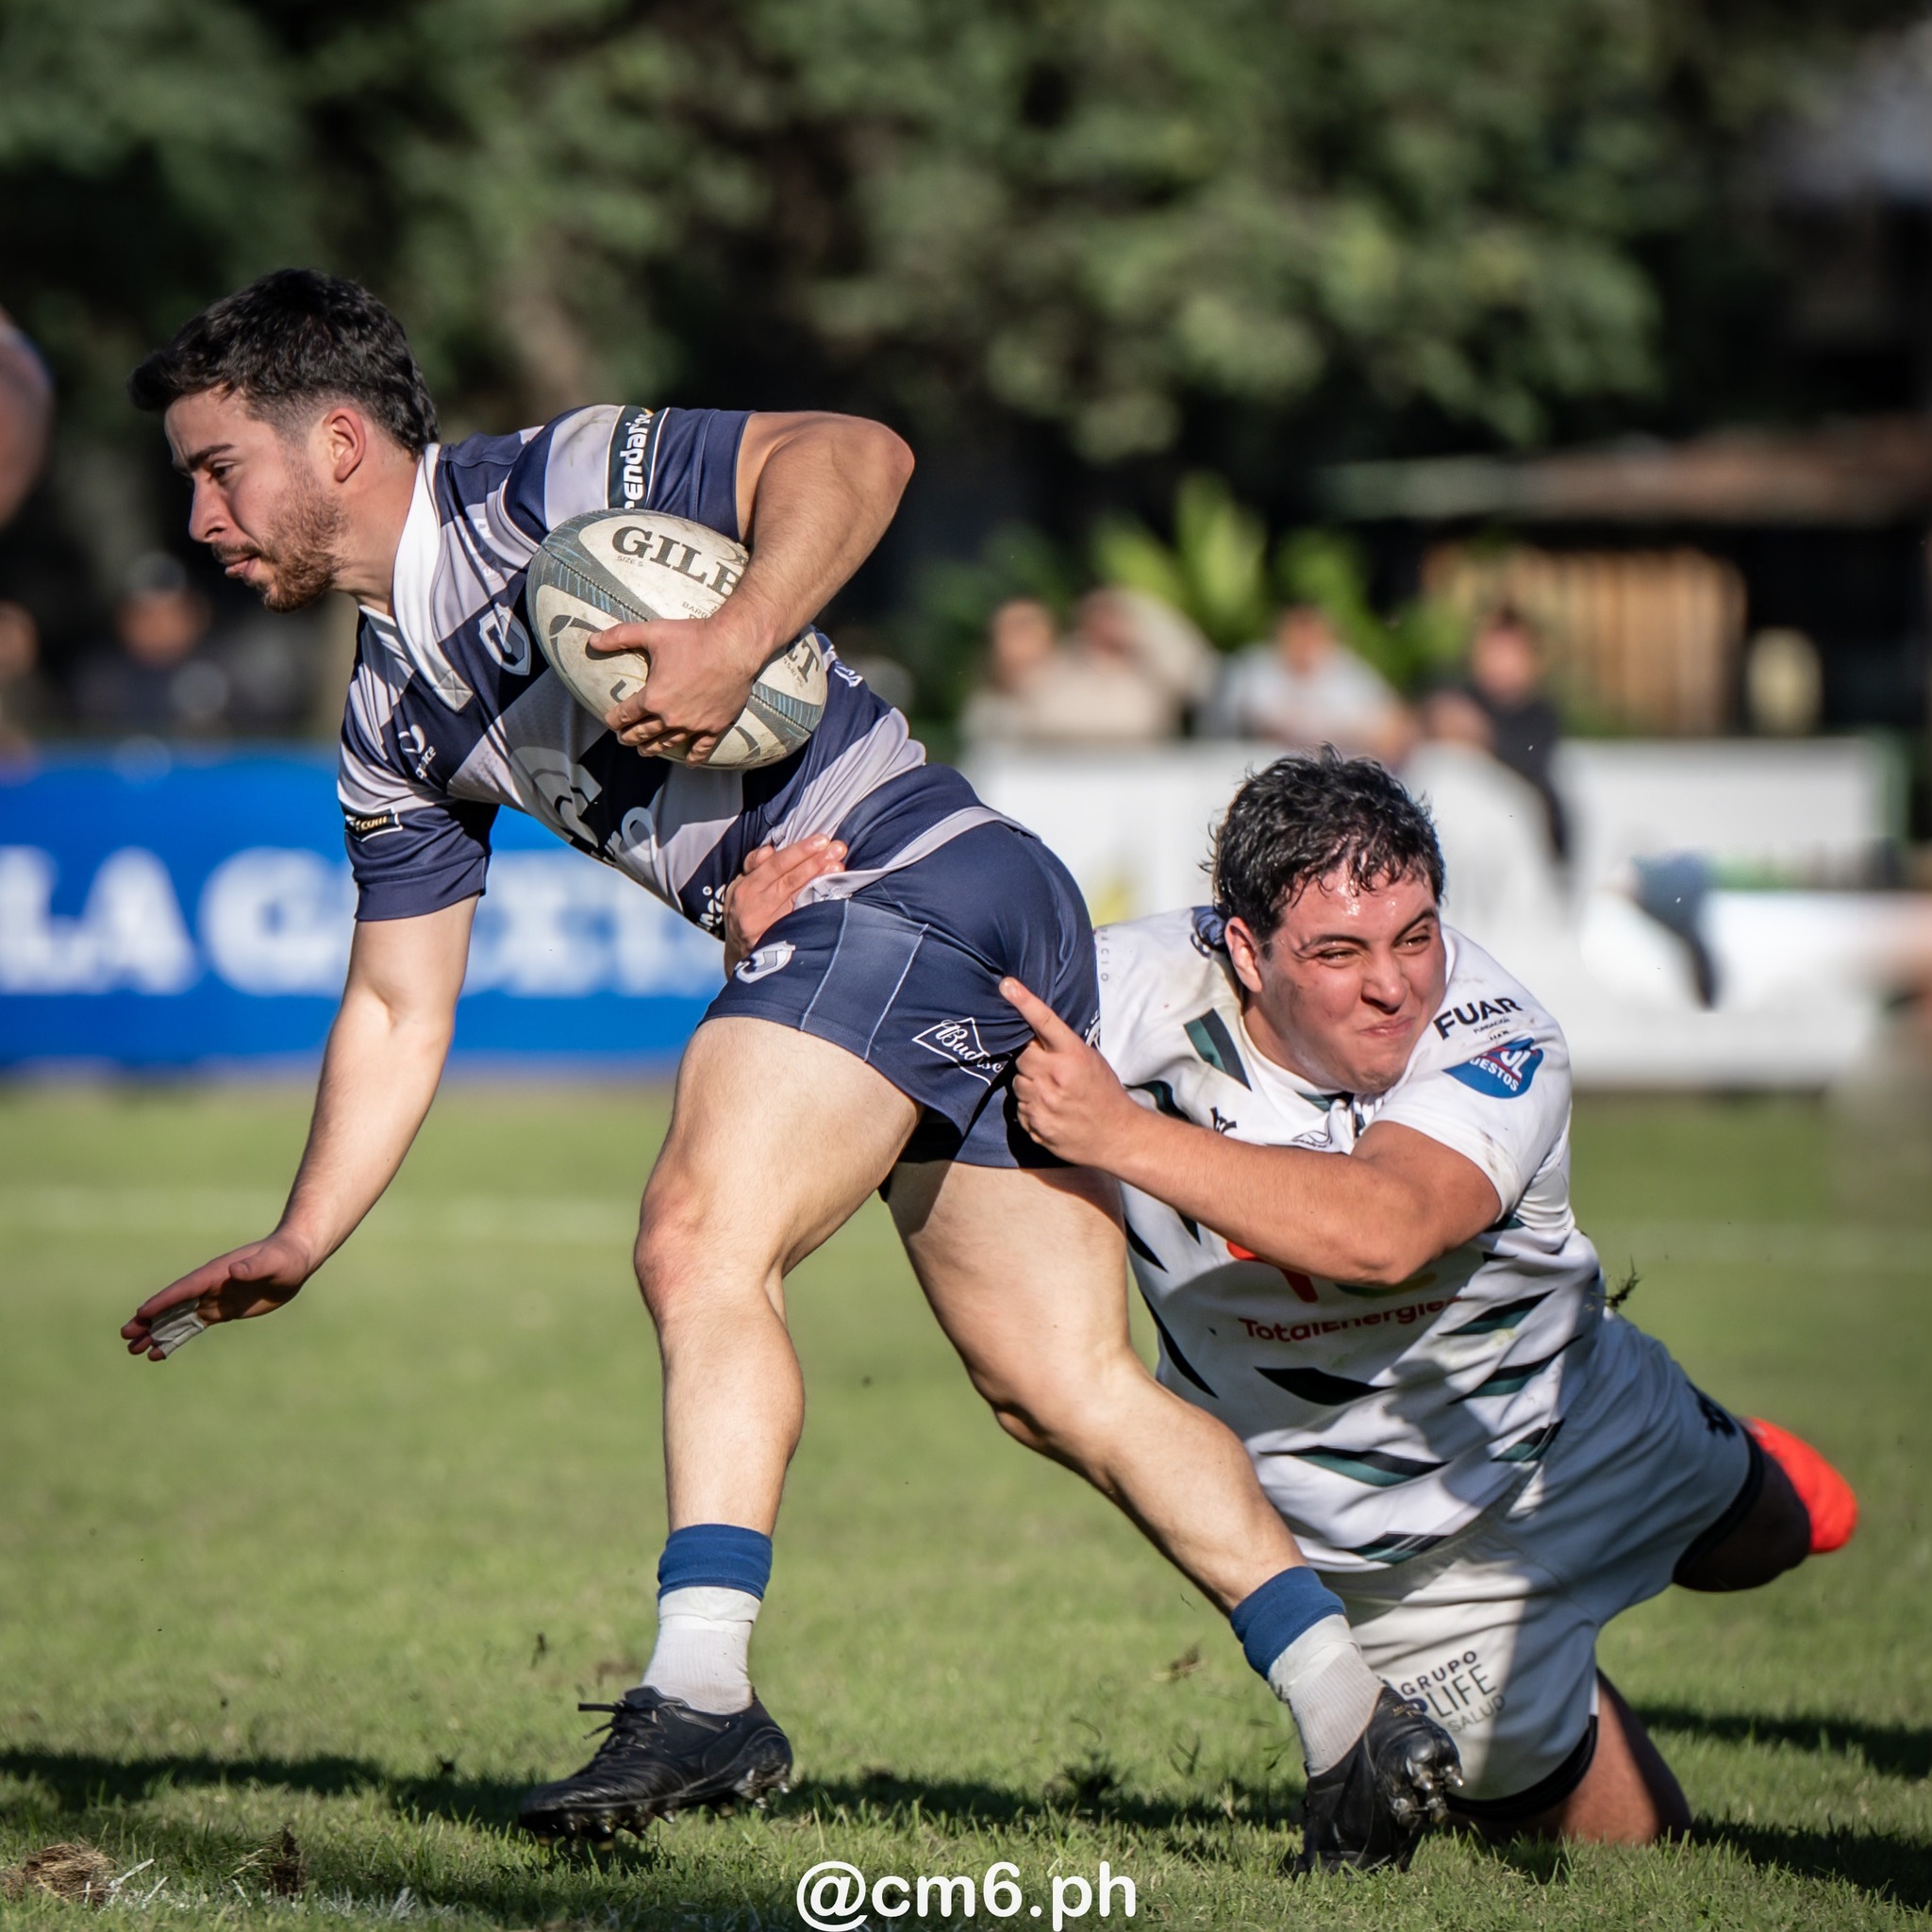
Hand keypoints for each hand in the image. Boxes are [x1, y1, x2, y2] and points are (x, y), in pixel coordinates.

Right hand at [121, 1230, 313, 1362]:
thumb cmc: (287, 1257)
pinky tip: (159, 1352)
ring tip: (133, 1349)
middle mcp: (210, 1286)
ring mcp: (214, 1298)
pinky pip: (193, 1326)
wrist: (296, 1260)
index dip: (164, 1301)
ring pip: (178, 1318)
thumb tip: (233, 1271)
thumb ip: (253, 1267)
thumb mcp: (273, 1262)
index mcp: (217, 1273)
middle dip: (150, 1320)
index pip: (185, 1289)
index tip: (141, 1314)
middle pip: (174, 1304)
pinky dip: (176, 1338)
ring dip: (156, 1332)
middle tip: (125, 1335)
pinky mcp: (222, 1310)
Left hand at [593, 611, 767, 763]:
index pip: (626, 714)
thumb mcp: (652, 632)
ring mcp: (693, 724)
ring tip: (644, 752)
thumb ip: (619, 636)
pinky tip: (688, 763)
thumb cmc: (693, 638)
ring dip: (653, 749)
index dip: (614, 719)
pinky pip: (701, 748)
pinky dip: (694, 757)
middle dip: (630, 737)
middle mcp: (670, 717)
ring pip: (667, 743)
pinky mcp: (714, 726)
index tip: (610, 721)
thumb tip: (592, 640)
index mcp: (653, 697)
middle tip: (623, 739)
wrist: (734, 646)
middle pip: (644, 732)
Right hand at [721, 836, 847, 973]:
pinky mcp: (778, 940)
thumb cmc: (744, 911)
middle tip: (837, 849)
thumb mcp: (739, 887)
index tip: (821, 840)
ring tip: (838, 868)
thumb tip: (769, 849)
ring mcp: (767, 925)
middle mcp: (754, 906)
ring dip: (820, 881)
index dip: (799, 852)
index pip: (774, 865)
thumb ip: (754, 866)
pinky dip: (817, 904)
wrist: (737, 953)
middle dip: (814, 863)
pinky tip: (833, 894)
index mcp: (745, 888)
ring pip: (797, 899)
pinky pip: (800, 918)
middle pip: (788, 881)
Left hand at [1000, 978, 1140, 1168]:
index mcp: (1073, 1056)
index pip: (1044, 1022)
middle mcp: (1055, 1076)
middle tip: (1048, 1069)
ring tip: (1053, 1093)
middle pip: (1021, 1055)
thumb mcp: (1092, 1061)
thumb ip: (1063, 1048)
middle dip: (1031, 1059)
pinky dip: (1031, 1107)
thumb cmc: (1105, 1095)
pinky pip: (1020, 1108)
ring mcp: (1043, 1102)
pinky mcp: (1035, 1124)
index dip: (1024, 1001)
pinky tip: (1050, 1110)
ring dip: (1030, 1084)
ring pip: (1017, 1083)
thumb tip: (1032, 1035)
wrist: (1117, 1138)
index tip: (1006, 985)